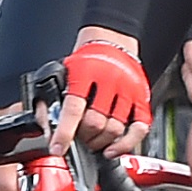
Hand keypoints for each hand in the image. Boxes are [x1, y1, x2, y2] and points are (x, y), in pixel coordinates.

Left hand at [59, 31, 150, 151]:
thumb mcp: (62, 74)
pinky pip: (139, 129)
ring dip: (99, 142)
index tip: (58, 148)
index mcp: (85, 71)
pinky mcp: (142, 97)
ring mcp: (129, 89)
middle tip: (77, 137)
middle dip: (82, 137)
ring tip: (91, 140)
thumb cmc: (86, 60)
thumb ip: (52, 102)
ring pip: (114, 129)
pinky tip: (112, 149)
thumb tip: (49, 130)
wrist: (111, 41)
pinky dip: (126, 144)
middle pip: (95, 122)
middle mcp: (110, 79)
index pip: (73, 108)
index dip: (64, 133)